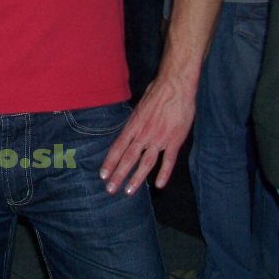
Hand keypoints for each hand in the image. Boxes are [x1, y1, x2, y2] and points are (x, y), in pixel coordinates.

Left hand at [98, 76, 194, 194]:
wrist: (175, 86)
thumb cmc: (156, 93)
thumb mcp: (139, 107)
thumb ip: (135, 122)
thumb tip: (130, 131)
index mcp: (133, 126)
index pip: (117, 148)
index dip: (109, 163)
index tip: (103, 175)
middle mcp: (143, 134)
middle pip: (128, 159)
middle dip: (118, 175)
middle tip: (110, 190)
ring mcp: (159, 139)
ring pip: (145, 163)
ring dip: (136, 178)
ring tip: (129, 192)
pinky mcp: (175, 141)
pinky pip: (168, 160)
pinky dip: (164, 173)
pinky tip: (158, 185)